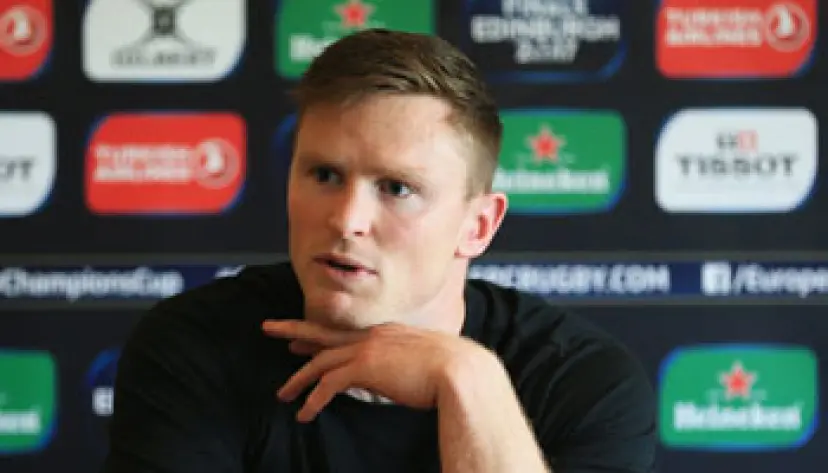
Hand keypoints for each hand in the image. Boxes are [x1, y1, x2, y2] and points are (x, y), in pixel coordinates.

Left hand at [261, 319, 492, 421]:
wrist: (461, 371)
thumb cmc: (453, 372)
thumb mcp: (425, 362)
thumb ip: (406, 364)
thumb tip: (400, 378)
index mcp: (387, 332)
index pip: (345, 333)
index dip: (321, 335)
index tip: (301, 337)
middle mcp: (372, 336)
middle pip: (323, 332)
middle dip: (293, 330)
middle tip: (269, 328)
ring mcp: (367, 349)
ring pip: (320, 361)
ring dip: (298, 379)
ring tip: (282, 394)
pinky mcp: (364, 367)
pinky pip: (328, 384)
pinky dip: (313, 400)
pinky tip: (305, 414)